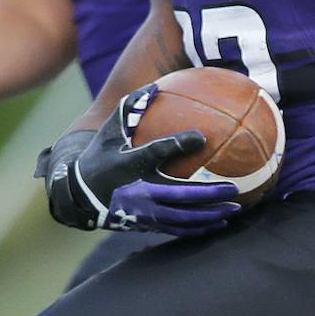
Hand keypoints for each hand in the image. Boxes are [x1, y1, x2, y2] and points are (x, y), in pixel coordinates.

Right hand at [38, 85, 240, 235]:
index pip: (156, 152)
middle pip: (180, 195)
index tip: (202, 137)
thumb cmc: (100, 157)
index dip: (179, 144)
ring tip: (234, 209)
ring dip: (209, 215)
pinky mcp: (146, 225)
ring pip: (182, 217)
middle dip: (209, 194)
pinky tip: (218, 222)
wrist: (79, 195)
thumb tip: (155, 86)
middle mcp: (138, 190)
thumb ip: (131, 108)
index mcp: (129, 164)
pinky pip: (177, 229)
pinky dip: (198, 228)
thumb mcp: (110, 132)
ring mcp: (143, 212)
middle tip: (234, 189)